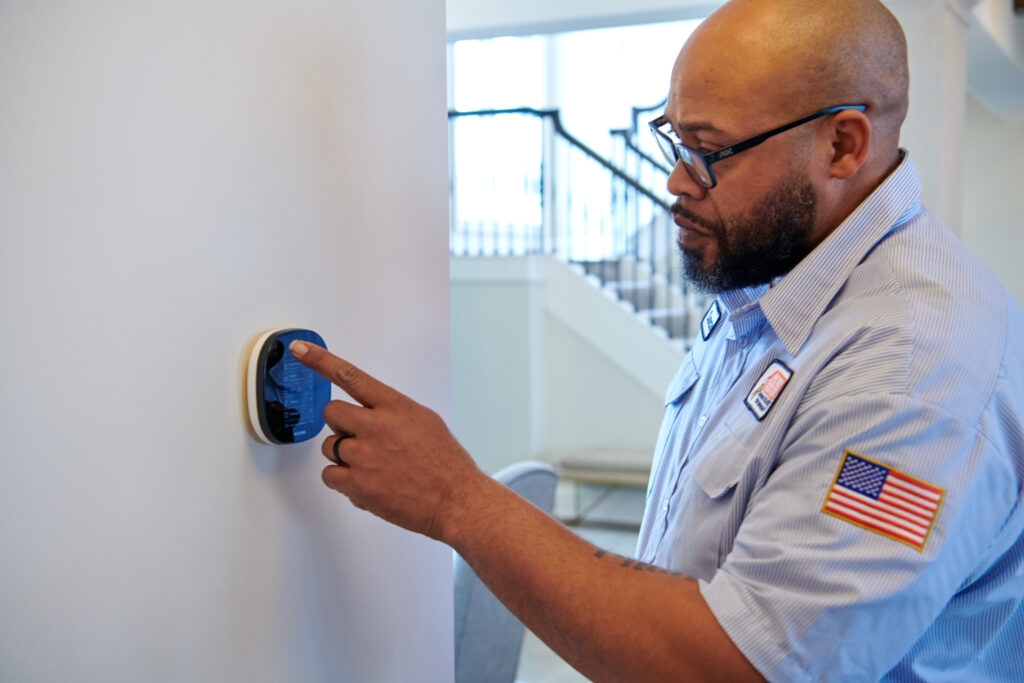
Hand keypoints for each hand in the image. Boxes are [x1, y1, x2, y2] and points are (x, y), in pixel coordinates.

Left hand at [289, 340, 482, 541]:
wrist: (456, 499)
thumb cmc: (445, 464)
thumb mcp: (425, 421)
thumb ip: (392, 412)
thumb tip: (370, 413)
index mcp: (395, 407)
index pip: (350, 376)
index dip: (320, 360)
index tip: (299, 349)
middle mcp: (377, 427)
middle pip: (332, 413)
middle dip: (341, 425)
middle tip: (360, 439)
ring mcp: (365, 456)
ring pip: (329, 446)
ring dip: (343, 456)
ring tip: (372, 467)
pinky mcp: (358, 485)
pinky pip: (329, 475)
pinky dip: (342, 480)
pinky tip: (366, 483)